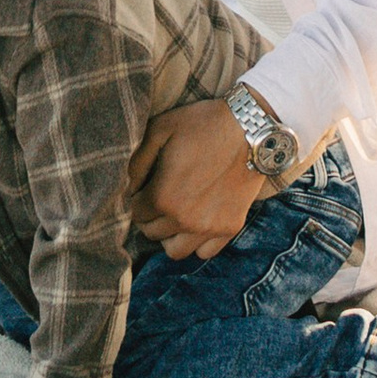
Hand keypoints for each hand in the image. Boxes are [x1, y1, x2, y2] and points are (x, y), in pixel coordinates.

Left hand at [127, 96, 265, 259]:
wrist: (250, 127)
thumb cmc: (202, 124)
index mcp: (163, 197)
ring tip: (176, 213)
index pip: (135, 213)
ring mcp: (209, 227)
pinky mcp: (230, 228)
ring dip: (170, 235)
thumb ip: (136, 162)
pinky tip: (197, 221)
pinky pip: (205, 253)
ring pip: (175, 251)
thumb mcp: (160, 129)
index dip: (136, 198)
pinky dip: (197, 242)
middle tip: (158, 197)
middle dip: (150, 216)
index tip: (144, 187)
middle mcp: (184, 219)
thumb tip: (126, 188)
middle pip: (151, 232)